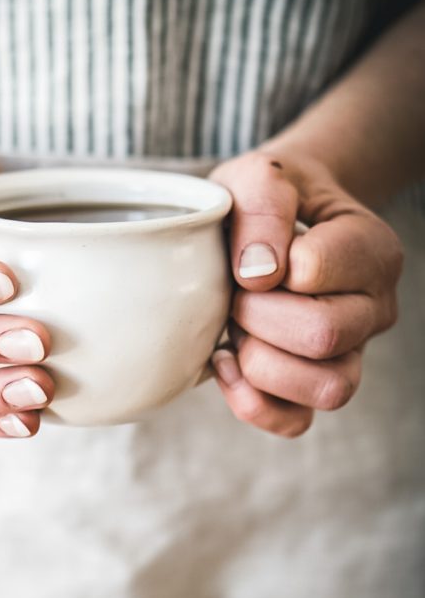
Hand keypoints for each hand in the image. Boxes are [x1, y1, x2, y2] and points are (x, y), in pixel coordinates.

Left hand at [208, 149, 403, 436]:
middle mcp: (373, 308)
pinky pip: (296, 422)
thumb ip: (264, 203)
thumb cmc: (267, 202)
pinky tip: (225, 362)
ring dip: (261, 362)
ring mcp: (350, 354)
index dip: (268, 263)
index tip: (252, 251)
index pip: (316, 270)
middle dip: (257, 315)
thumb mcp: (259, 175)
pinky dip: (252, 402)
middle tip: (237, 292)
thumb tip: (259, 274)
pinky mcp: (315, 388)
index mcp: (371, 250)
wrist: (271, 226)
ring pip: (327, 389)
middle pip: (323, 336)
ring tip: (237, 329)